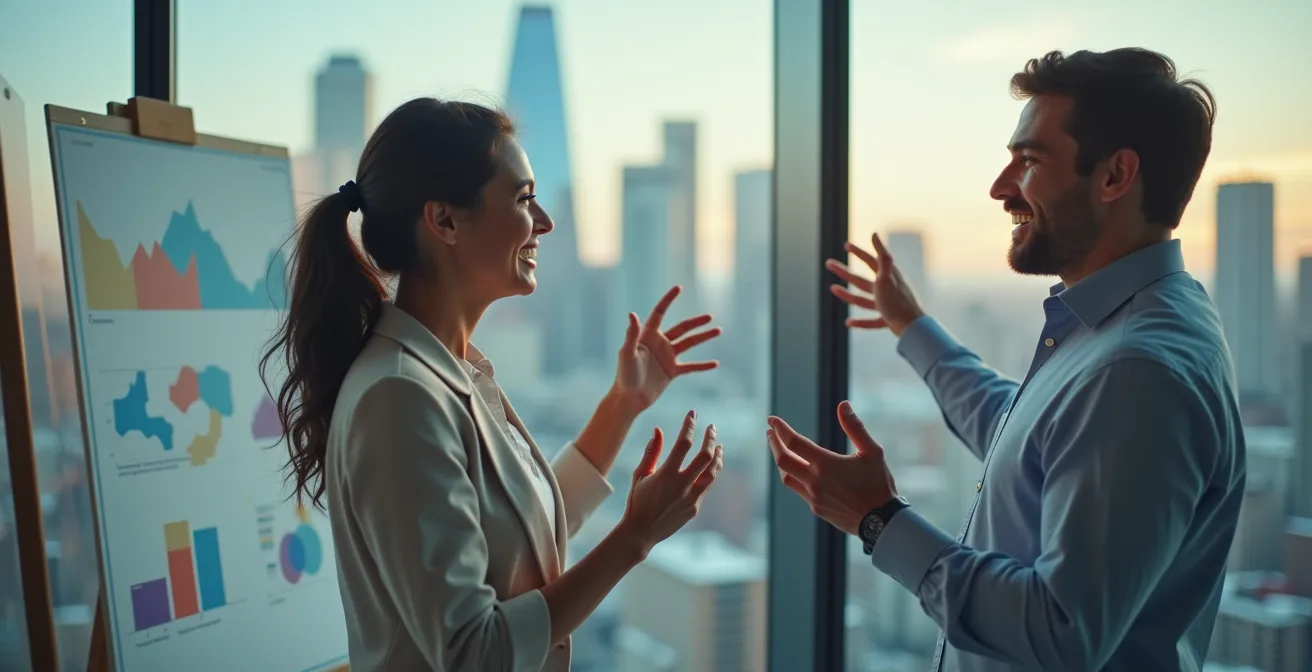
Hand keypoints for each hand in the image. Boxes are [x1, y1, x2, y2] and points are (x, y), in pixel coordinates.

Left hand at [613, 286, 720, 412]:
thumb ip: (631, 334)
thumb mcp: (627, 353)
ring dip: (703, 337)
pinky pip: (690, 366)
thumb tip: (633, 314)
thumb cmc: (624, 375)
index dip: (668, 300)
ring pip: (689, 343)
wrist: (629, 398)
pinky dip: (702, 365)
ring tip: (718, 330)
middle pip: (681, 328)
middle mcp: (659, 343)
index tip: (679, 288)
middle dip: (696, 322)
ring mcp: (666, 357)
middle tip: (710, 316)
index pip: (660, 313)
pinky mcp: (671, 371)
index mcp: (648, 335)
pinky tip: (715, 363)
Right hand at [618, 411, 723, 553]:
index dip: (689, 426)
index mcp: (666, 474)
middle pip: (705, 456)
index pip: (683, 444)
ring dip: (717, 456)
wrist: (641, 532)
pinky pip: (708, 486)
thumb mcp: (640, 474)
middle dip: (710, 438)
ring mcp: (691, 498)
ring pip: (713, 472)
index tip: (693, 414)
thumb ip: (651, 452)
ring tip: (719, 445)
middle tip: (712, 427)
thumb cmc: (637, 500)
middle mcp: (682, 485)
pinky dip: (711, 473)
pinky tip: (712, 465)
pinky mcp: (695, 508)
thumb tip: (659, 430)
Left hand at [766, 401, 897, 535]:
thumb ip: (855, 427)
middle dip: (774, 444)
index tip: (772, 419)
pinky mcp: (817, 509)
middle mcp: (815, 481)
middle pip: (783, 460)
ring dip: (781, 462)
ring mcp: (814, 497)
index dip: (781, 429)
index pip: (794, 442)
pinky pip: (799, 491)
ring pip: (786, 477)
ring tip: (780, 451)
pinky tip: (800, 472)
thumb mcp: (872, 452)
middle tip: (770, 433)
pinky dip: (795, 477)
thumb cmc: (879, 484)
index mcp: (826, 464)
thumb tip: (843, 404)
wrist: (881, 523)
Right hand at [825, 232, 925, 335]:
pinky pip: (872, 321)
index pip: (870, 261)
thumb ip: (881, 257)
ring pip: (863, 300)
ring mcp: (887, 305)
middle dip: (844, 272)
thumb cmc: (897, 301)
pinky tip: (848, 323)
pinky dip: (861, 322)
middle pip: (861, 280)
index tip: (846, 245)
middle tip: (828, 263)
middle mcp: (887, 289)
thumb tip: (874, 234)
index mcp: (887, 277)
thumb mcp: (886, 277)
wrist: (912, 326)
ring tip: (832, 288)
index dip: (858, 252)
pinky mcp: (888, 320)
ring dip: (847, 294)